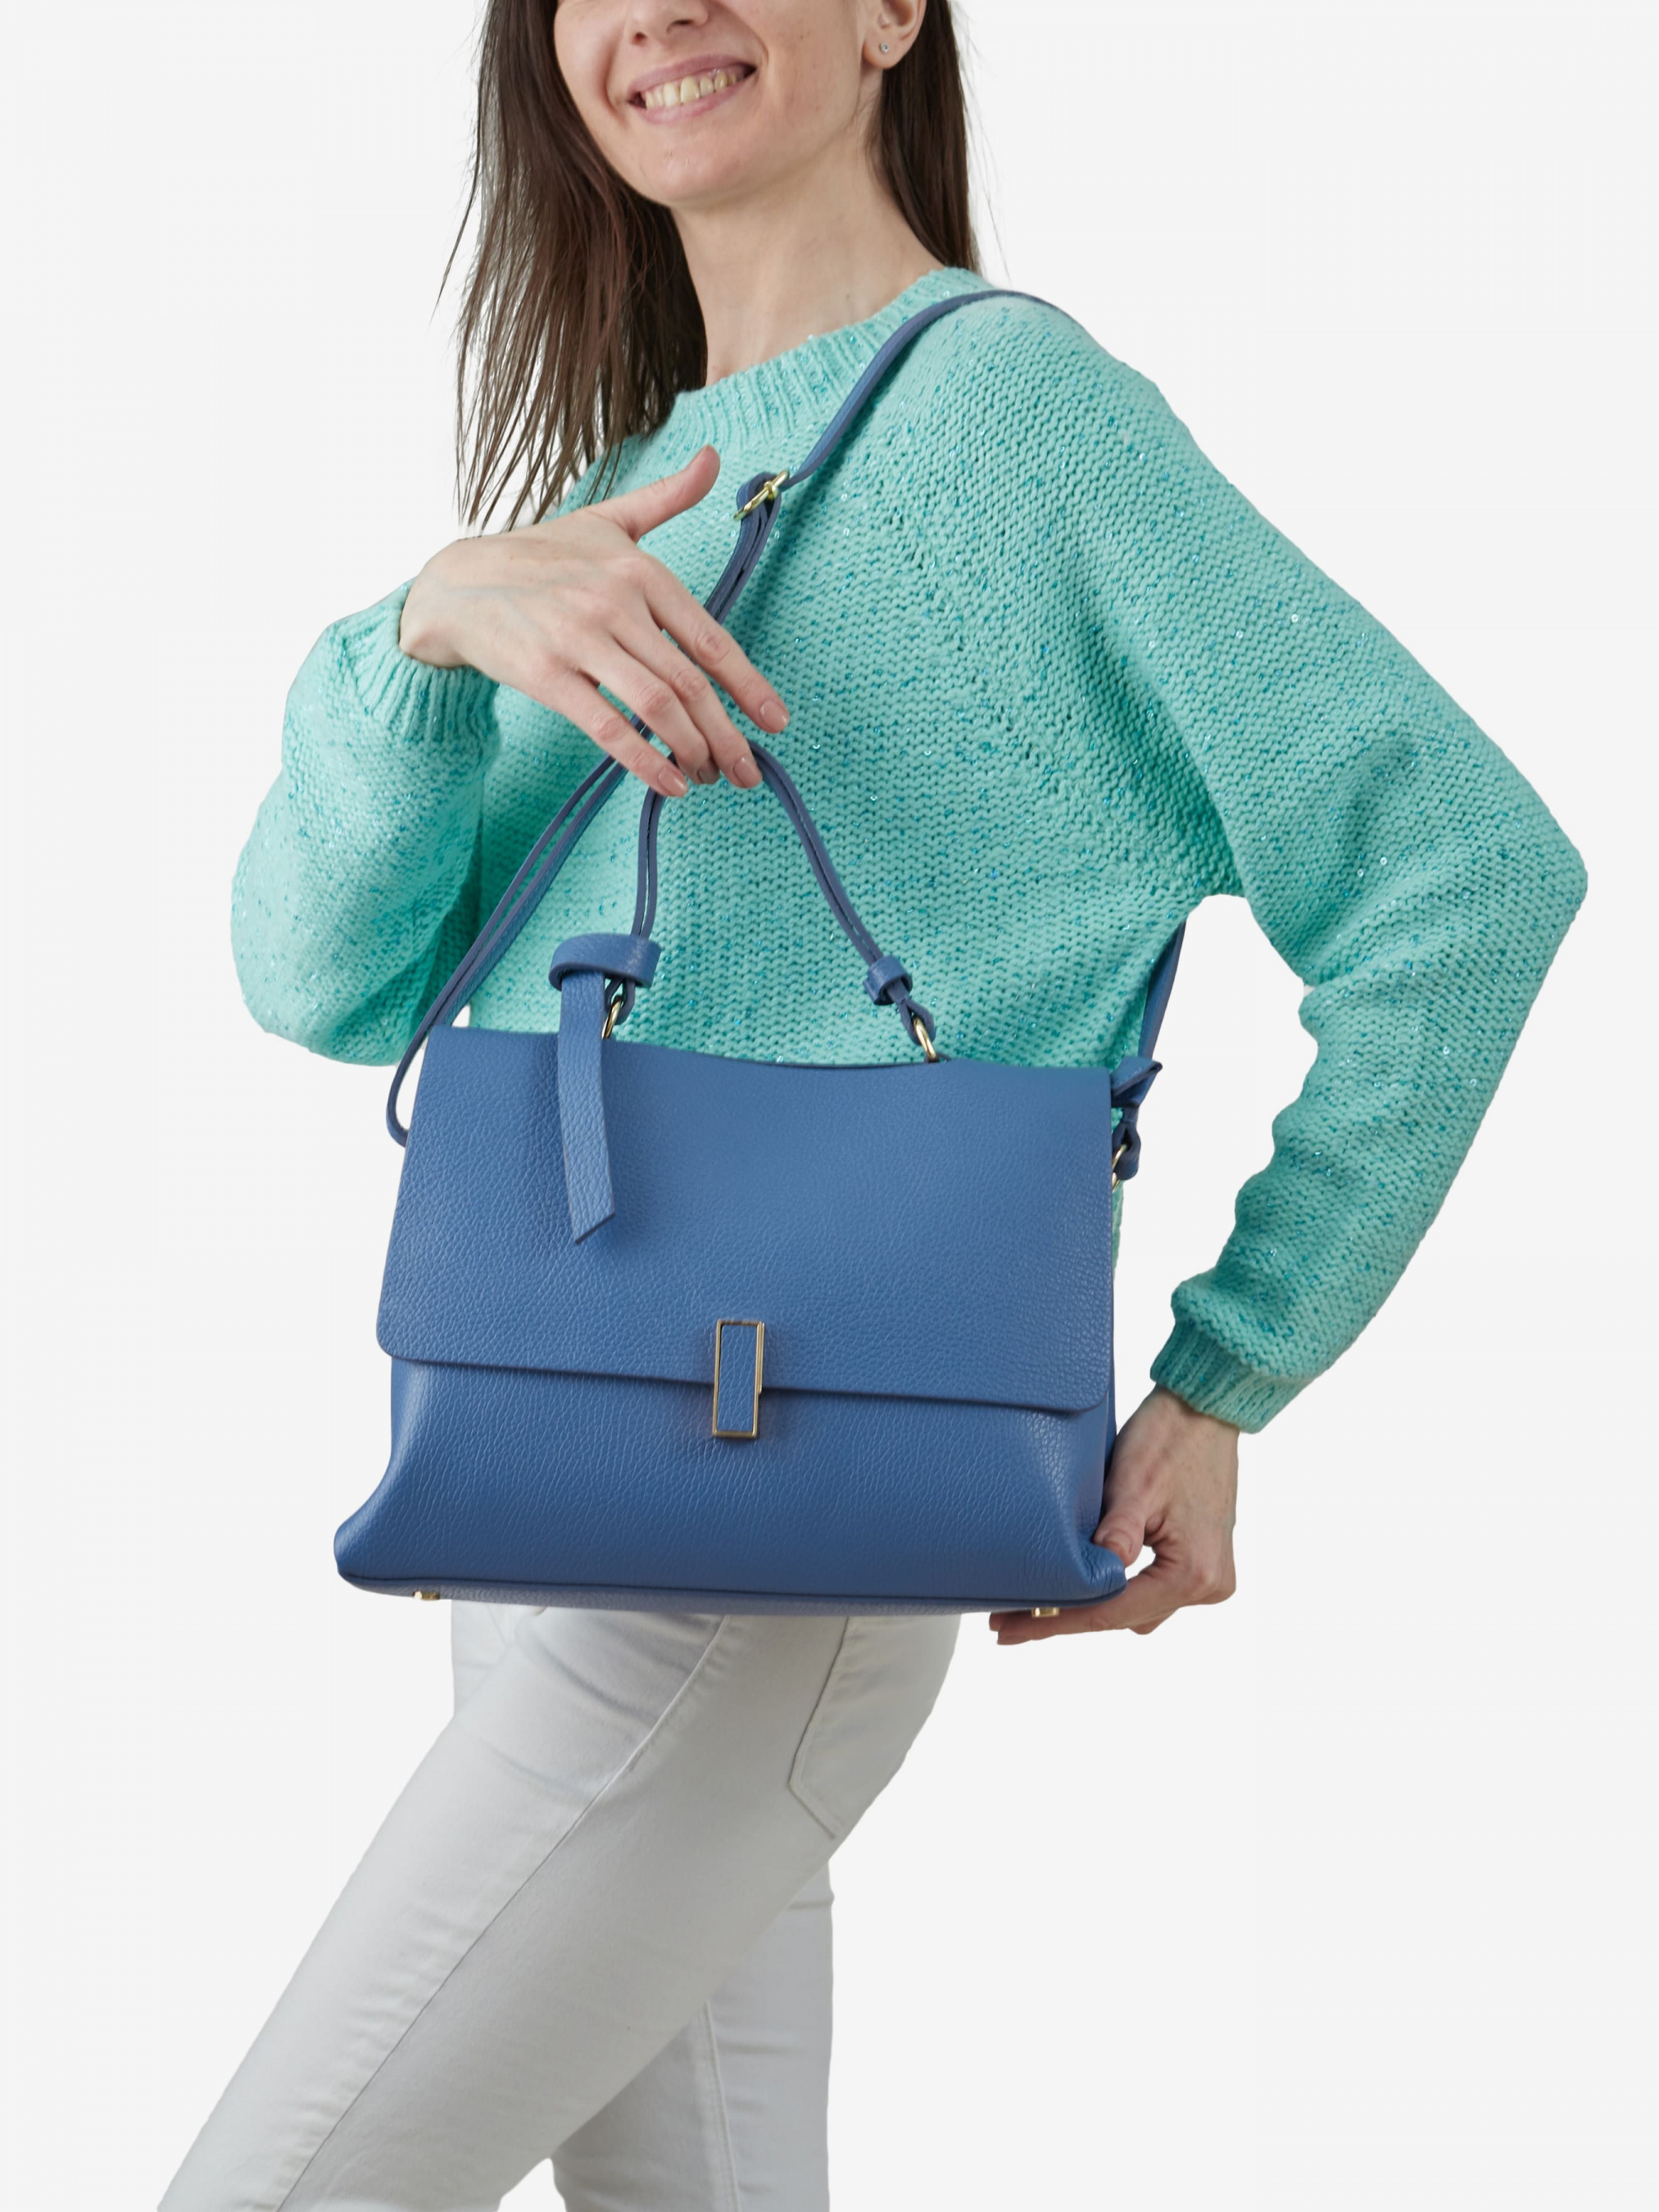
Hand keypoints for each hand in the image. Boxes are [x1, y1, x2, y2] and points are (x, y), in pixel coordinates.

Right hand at [398, 444, 789, 799]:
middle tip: (746, 772)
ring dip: (692, 750)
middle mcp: (614, 601)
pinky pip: (606, 727)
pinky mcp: (545, 675)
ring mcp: (578, 639)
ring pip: (656, 706)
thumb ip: (666, 498)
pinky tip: (669, 785)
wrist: (455, 583)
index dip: (748, 686)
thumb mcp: (606, 521)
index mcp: (639, 570)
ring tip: (709, 778)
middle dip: (726, 734)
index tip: (775, 723)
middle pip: (688, 682)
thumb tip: (713, 458)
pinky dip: (644, 761)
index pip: (709, 638)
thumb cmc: (540, 555)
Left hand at [990, 1386, 1239, 1645]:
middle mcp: (1208, 1586)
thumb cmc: (1170, 1437)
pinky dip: (1120, 1586)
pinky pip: (1152, 1590)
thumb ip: (1116, 1532)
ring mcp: (1210, 1577)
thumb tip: (1092, 1577)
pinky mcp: (1203, 1562)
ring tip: (1042, 1598)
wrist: (1207, 1408)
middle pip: (1124, 1617)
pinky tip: (1085, 1577)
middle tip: (1013, 1616)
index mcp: (1193, 1573)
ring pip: (1138, 1608)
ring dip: (1098, 1601)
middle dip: (1071, 1614)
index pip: (1111, 1612)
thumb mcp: (1134, 1482)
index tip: (1010, 1629)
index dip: (1056, 1622)